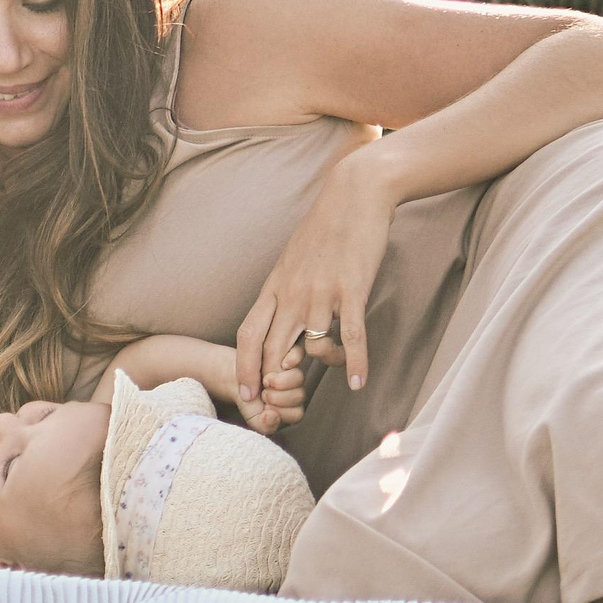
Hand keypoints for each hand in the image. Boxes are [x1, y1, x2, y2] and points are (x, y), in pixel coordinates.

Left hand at [234, 154, 393, 414]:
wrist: (354, 195)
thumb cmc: (326, 229)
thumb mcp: (294, 260)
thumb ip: (287, 292)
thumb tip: (286, 323)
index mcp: (275, 286)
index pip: (248, 335)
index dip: (244, 368)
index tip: (246, 395)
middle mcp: (291, 293)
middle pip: (272, 349)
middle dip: (273, 382)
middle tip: (281, 406)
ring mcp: (320, 292)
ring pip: (312, 347)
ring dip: (325, 365)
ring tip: (340, 369)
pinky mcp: (350, 289)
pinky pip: (350, 335)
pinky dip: (355, 361)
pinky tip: (359, 381)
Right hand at [240, 354, 308, 434]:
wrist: (233, 374)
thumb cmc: (245, 396)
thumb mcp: (252, 416)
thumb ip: (264, 425)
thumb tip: (273, 416)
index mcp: (290, 407)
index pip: (296, 413)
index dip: (281, 411)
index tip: (265, 406)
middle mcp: (294, 390)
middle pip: (299, 396)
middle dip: (278, 397)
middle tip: (263, 393)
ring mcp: (292, 372)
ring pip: (298, 378)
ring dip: (281, 380)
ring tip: (265, 379)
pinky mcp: (289, 354)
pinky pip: (297, 356)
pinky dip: (287, 361)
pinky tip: (271, 364)